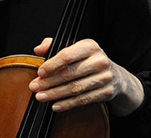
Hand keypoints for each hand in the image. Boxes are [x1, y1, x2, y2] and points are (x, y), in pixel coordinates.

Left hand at [29, 37, 143, 116]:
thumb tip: (38, 49)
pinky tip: (56, 105)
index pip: (67, 55)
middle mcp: (99, 61)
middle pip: (69, 74)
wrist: (116, 76)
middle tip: (34, 87)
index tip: (39, 72)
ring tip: (41, 96)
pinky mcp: (107, 92)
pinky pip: (84, 100)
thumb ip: (54, 45)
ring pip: (75, 88)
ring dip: (55, 94)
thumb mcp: (75, 48)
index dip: (51, 65)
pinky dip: (68, 104)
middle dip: (49, 82)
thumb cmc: (89, 60)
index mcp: (90, 46)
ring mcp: (105, 77)